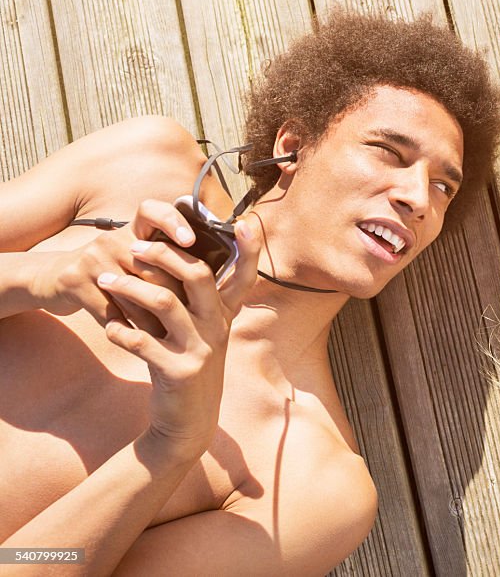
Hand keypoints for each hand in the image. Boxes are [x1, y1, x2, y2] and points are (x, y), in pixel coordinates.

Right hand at [34, 200, 211, 332]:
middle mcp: (112, 238)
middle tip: (193, 318)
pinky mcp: (75, 282)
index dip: (173, 221)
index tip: (190, 240)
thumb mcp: (135, 256)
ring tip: (171, 335)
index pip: (152, 210)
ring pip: (135, 295)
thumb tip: (214, 273)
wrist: (57, 280)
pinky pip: (111, 311)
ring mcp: (92, 258)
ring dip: (154, 320)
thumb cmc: (113, 271)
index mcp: (132, 229)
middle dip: (174, 297)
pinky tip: (141, 341)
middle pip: (153, 267)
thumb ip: (168, 259)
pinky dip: (128, 329)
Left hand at [96, 215, 260, 452]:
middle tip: (131, 248)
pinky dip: (119, 330)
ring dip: (129, 287)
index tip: (247, 222)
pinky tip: (108, 327)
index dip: (251, 249)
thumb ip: (188, 300)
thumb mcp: (197, 332)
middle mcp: (218, 327)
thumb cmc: (185, 364)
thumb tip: (163, 258)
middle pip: (197, 275)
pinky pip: (141, 341)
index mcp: (224, 314)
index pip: (245, 276)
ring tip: (104, 281)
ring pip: (163, 302)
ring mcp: (200, 349)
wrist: (187, 421)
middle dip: (162, 255)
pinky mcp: (178, 371)